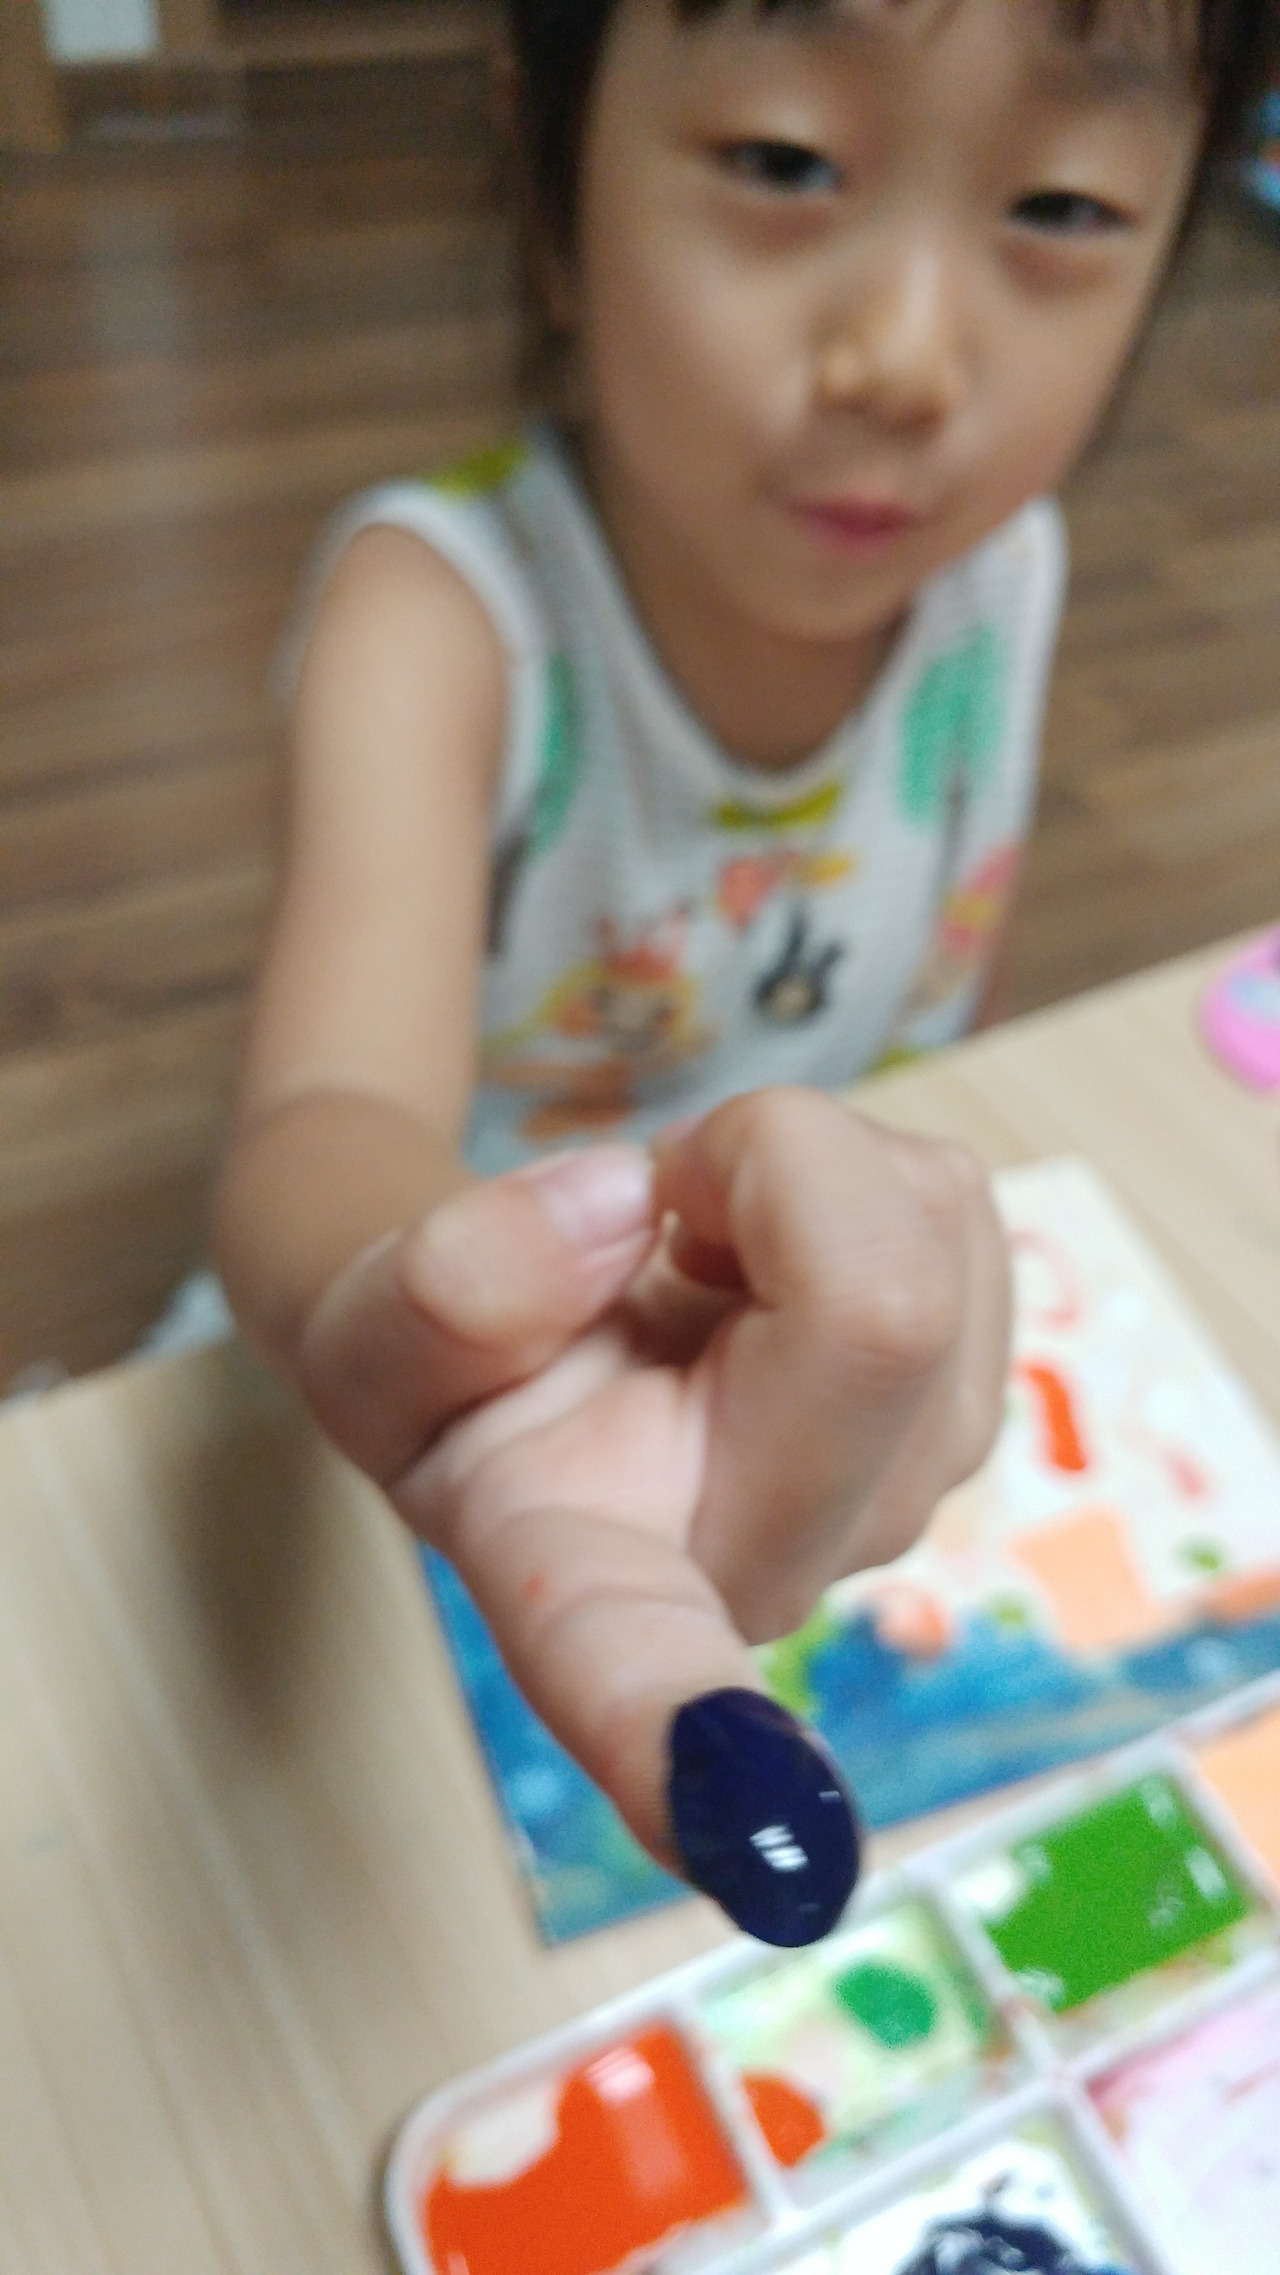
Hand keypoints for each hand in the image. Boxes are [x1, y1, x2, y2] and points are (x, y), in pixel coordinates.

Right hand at [297, 1089, 1009, 1941]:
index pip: (636, 1675)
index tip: (768, 1851)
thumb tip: (615, 1209)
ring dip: (791, 1172)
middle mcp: (778, 1566)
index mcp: (592, 1590)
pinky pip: (951, 1203)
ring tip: (694, 1256)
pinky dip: (851, 1179)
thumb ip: (442, 1287)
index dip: (692, 1739)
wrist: (529, 1346)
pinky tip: (768, 1261)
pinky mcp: (969, 1396)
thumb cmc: (451, 1371)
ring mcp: (904, 1491)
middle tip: (653, 1219)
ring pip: (928, 1222)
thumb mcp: (365, 1324)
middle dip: (752, 1171)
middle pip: (877, 1310)